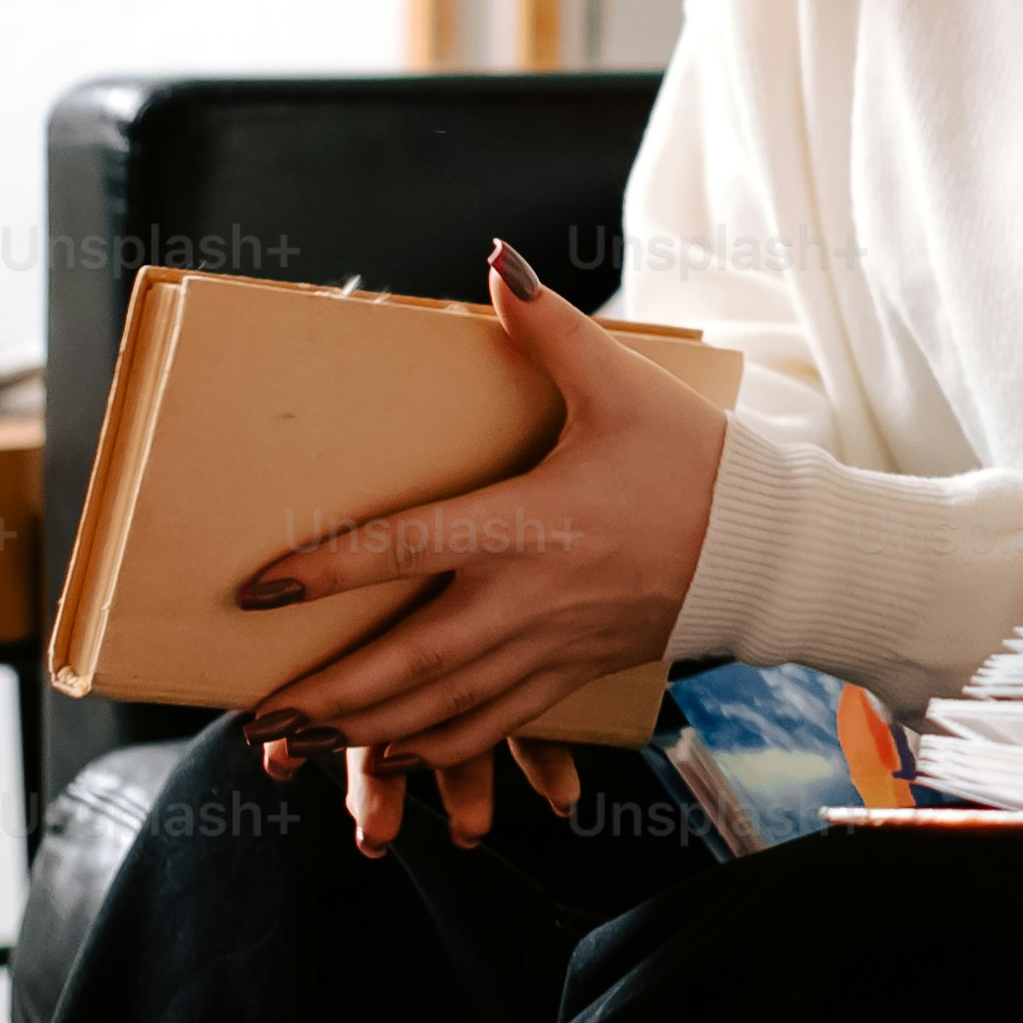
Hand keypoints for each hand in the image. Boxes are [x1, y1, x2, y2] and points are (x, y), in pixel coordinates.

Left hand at [245, 239, 723, 847]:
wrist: (769, 548)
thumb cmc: (694, 462)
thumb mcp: (623, 387)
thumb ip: (552, 329)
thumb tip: (500, 263)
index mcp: (527, 522)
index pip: (405, 550)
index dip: (326, 571)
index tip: (256, 589)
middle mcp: (528, 597)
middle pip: (410, 662)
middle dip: (327, 694)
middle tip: (253, 716)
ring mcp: (547, 646)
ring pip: (441, 708)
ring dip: (361, 733)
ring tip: (292, 742)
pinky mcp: (568, 672)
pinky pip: (490, 727)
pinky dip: (431, 750)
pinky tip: (383, 759)